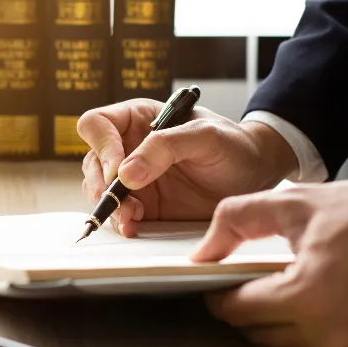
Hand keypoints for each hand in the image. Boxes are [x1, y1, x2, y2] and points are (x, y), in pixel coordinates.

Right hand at [77, 99, 297, 236]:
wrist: (255, 175)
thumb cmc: (232, 144)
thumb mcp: (205, 136)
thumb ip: (166, 147)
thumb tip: (125, 172)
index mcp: (136, 119)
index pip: (96, 125)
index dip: (101, 146)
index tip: (117, 171)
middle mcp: (128, 148)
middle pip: (92, 163)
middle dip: (102, 186)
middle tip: (126, 203)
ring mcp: (134, 179)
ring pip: (99, 192)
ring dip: (111, 207)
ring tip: (134, 217)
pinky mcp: (144, 206)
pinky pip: (119, 215)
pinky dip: (121, 223)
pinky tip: (135, 227)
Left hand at [191, 162, 347, 346]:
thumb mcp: (295, 202)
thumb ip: (237, 221)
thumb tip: (204, 248)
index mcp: (304, 298)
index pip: (237, 312)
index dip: (223, 294)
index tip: (225, 285)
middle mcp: (331, 335)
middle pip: (263, 335)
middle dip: (255, 309)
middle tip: (265, 282)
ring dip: (292, 322)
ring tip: (309, 284)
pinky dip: (330, 333)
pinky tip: (342, 300)